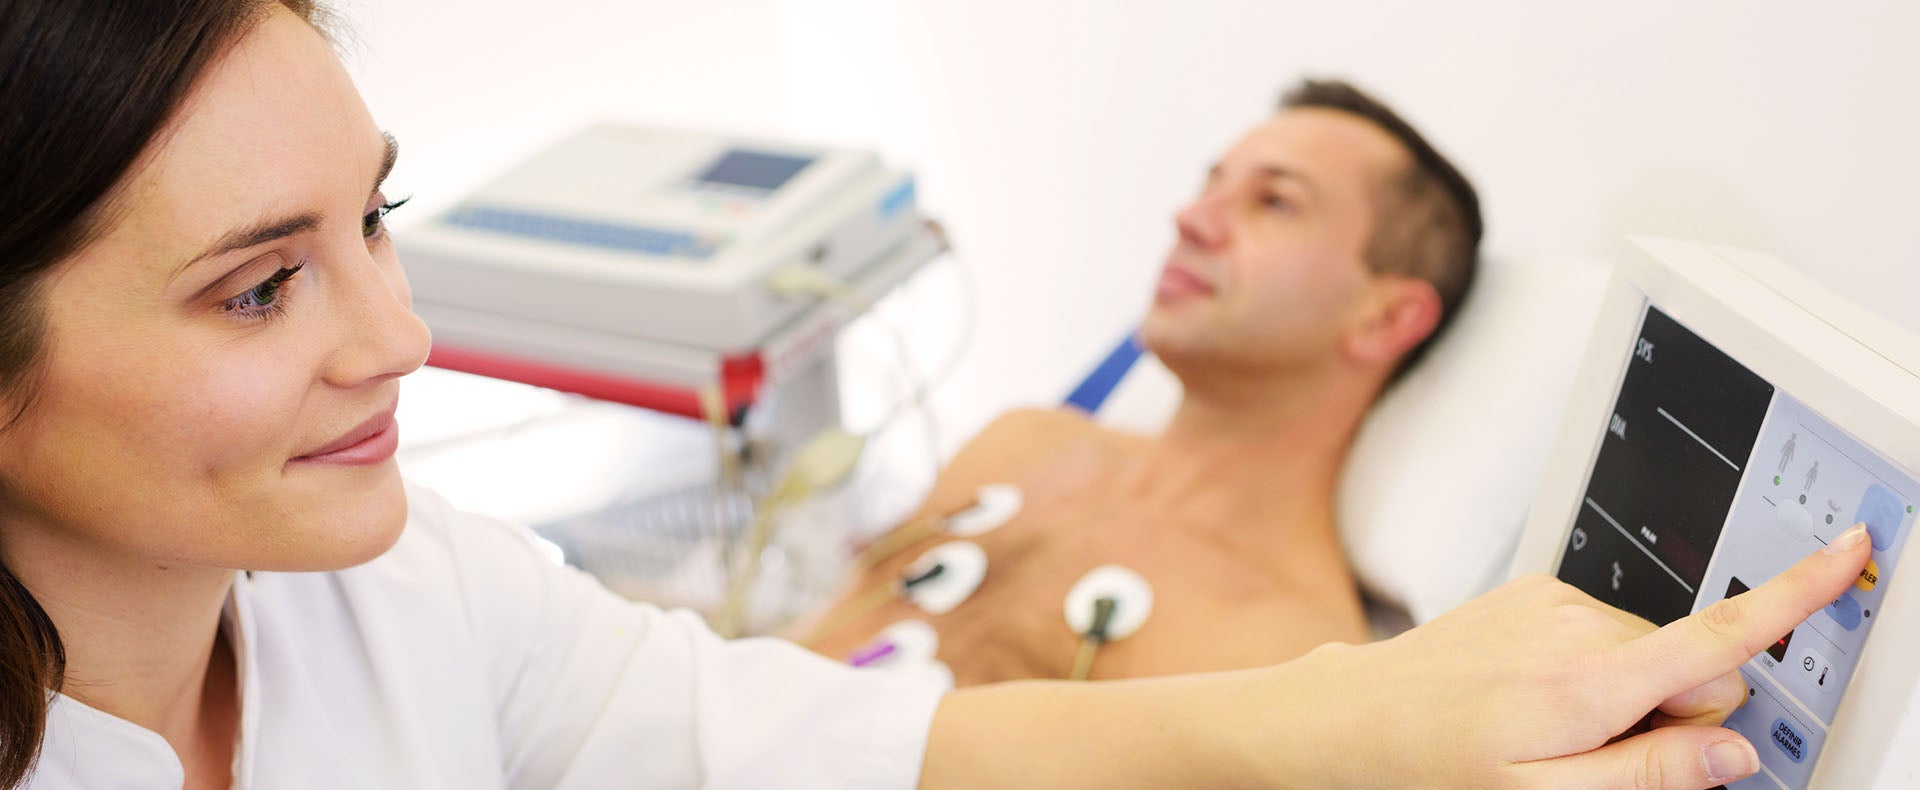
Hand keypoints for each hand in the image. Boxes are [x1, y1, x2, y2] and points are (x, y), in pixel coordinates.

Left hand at [1281, 523, 1871, 788]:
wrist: (1352, 718)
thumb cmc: (1435, 766)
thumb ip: (1651, 774)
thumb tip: (1735, 750)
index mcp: (1592, 681)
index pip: (1721, 635)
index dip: (1795, 594)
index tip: (1847, 552)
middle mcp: (1576, 626)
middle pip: (1688, 667)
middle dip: (1670, 712)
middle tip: (1590, 751)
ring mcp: (1552, 603)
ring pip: (1644, 653)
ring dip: (1623, 694)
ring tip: (1545, 727)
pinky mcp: (1534, 594)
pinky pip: (1600, 633)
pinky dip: (1589, 668)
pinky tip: (1529, 696)